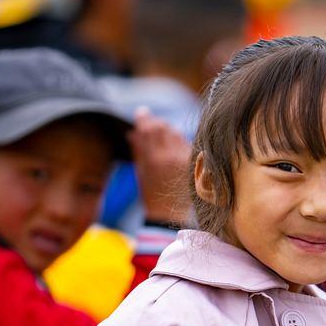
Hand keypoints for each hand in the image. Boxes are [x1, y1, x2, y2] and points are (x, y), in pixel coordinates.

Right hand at [127, 107, 192, 225]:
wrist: (169, 213)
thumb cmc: (150, 194)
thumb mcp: (141, 171)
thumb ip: (138, 149)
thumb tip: (133, 130)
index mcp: (155, 160)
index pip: (150, 129)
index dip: (144, 119)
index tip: (141, 113)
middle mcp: (171, 157)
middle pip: (164, 127)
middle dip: (155, 123)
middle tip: (149, 124)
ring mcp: (184, 159)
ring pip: (176, 133)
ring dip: (167, 130)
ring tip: (160, 137)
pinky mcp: (193, 161)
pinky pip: (185, 142)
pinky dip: (177, 140)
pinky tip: (172, 146)